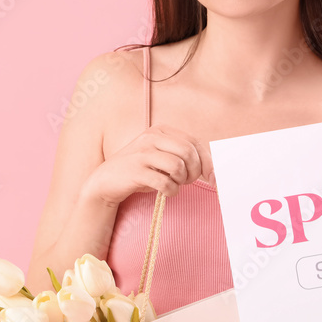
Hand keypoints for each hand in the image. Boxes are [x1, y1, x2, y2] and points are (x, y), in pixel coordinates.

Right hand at [82, 124, 214, 206]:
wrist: (106, 181)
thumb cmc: (141, 171)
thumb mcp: (162, 158)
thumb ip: (185, 157)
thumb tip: (215, 171)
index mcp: (161, 130)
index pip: (194, 143)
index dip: (209, 162)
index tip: (214, 179)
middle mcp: (152, 136)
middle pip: (189, 154)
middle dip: (194, 173)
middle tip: (186, 182)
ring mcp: (143, 152)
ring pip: (179, 167)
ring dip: (181, 182)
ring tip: (173, 184)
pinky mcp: (136, 170)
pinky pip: (165, 182)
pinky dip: (170, 191)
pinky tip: (165, 191)